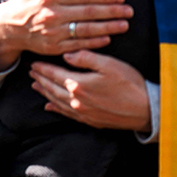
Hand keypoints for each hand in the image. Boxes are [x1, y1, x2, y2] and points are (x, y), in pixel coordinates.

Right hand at [0, 0, 131, 70]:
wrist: (8, 26)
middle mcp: (53, 14)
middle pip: (88, 12)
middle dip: (111, 12)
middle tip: (129, 11)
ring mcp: (53, 32)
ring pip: (86, 30)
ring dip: (108, 28)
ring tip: (125, 24)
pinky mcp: (54, 47)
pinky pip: (78, 45)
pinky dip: (94, 43)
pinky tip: (108, 38)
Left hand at [29, 50, 150, 131]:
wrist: (146, 109)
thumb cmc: (129, 83)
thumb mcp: (108, 64)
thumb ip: (85, 58)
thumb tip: (66, 55)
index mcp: (79, 84)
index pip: (55, 74)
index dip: (43, 68)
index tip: (33, 63)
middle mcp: (77, 101)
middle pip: (53, 88)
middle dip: (40, 79)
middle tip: (30, 72)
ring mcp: (83, 113)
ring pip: (57, 101)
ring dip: (45, 92)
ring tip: (35, 85)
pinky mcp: (90, 120)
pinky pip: (66, 114)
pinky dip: (55, 108)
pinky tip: (49, 106)